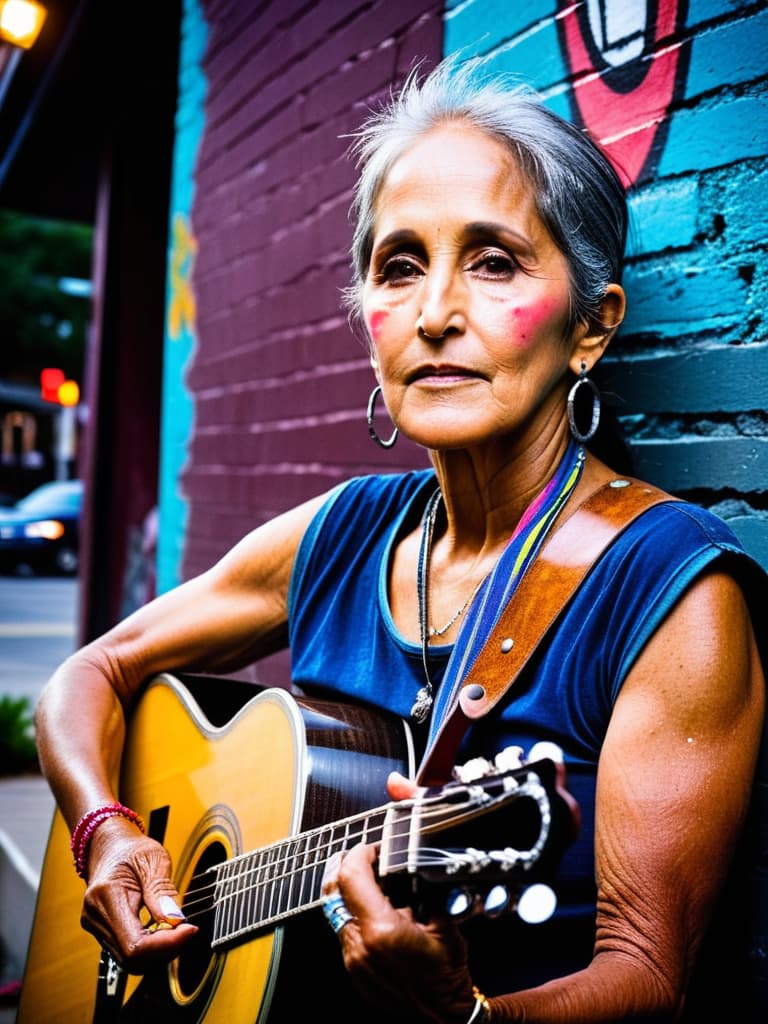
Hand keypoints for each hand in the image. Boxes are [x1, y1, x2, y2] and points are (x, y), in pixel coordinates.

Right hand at [80, 816, 197, 971]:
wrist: (110, 846)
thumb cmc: (131, 848)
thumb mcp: (153, 858)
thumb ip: (162, 890)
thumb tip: (175, 920)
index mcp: (106, 895)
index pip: (135, 944)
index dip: (166, 945)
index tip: (190, 929)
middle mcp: (96, 916)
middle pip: (132, 958)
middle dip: (165, 949)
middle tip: (186, 928)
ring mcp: (97, 926)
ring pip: (130, 960)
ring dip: (159, 950)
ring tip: (176, 927)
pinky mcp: (103, 931)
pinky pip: (127, 951)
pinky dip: (150, 946)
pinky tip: (162, 929)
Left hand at [322, 797, 477, 1023]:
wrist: (443, 1015)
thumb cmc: (446, 974)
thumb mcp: (442, 922)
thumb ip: (419, 893)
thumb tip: (407, 870)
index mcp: (381, 930)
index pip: (352, 877)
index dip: (359, 854)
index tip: (372, 848)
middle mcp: (360, 945)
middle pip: (334, 892)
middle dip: (344, 866)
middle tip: (358, 854)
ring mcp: (353, 960)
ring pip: (335, 911)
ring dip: (347, 890)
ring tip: (367, 879)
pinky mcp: (353, 969)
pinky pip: (344, 931)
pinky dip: (353, 913)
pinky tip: (371, 909)